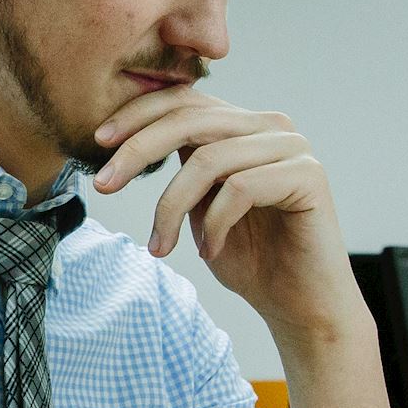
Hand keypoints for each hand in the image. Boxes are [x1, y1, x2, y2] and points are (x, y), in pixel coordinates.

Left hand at [89, 94, 358, 340]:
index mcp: (243, 127)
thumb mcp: (200, 208)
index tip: (98, 142)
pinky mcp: (308, 176)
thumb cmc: (249, 259)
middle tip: (103, 185)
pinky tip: (209, 253)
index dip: (137, 116)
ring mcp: (293, 148)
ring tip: (161, 246)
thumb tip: (126, 141)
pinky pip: (240, 189)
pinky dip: (214, 225)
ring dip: (172, 206)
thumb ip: (181, 169)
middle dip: (138, 150)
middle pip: (190, 119)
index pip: (184, 101)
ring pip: (209, 160)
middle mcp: (271, 127)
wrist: (299, 306)